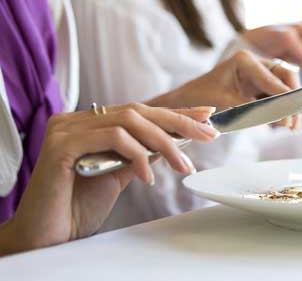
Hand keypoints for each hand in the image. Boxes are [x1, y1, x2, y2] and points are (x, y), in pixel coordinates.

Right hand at [2, 104, 217, 253]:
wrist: (46, 237)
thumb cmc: (78, 208)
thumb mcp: (117, 175)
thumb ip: (138, 154)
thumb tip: (169, 142)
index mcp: (91, 124)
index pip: (140, 112)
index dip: (175, 112)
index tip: (205, 114)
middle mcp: (78, 119)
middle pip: (139, 111)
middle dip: (178, 121)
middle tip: (208, 134)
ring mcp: (68, 127)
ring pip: (130, 121)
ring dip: (163, 142)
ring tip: (182, 164)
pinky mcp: (63, 143)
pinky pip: (113, 138)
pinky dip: (137, 154)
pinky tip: (148, 176)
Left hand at [156, 50, 300, 127]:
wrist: (185, 102)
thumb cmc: (200, 98)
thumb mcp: (227, 104)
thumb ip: (256, 110)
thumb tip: (284, 120)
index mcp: (245, 60)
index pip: (274, 78)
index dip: (285, 98)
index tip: (291, 117)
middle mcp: (255, 63)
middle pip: (285, 78)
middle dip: (292, 100)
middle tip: (293, 123)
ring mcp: (257, 74)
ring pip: (284, 87)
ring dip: (288, 106)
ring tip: (290, 127)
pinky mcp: (257, 87)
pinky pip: (276, 96)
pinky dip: (280, 109)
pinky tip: (281, 123)